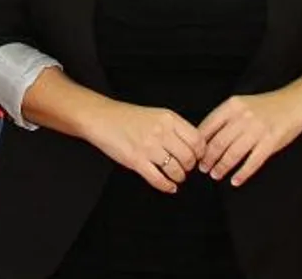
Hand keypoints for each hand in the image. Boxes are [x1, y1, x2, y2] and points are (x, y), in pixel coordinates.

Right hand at [80, 96, 203, 192]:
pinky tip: (168, 186)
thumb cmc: (126, 117)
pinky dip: (167, 186)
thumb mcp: (156, 114)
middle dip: (189, 167)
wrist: (100, 117)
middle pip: (189, 157)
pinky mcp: (136, 161)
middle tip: (185, 167)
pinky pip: (158, 179)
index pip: (197, 140)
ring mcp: (148, 147)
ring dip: (179, 177)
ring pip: (176, 170)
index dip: (200, 152)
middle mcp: (160, 132)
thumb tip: (193, 146)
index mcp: (168, 118)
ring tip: (176, 176)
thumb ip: (174, 128)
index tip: (197, 157)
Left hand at [197, 89, 301, 186]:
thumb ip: (224, 118)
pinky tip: (236, 181)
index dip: (199, 144)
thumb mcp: (241, 105)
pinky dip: (242, 174)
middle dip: (208, 159)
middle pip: (218, 143)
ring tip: (215, 174)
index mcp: (231, 106)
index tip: (194, 154)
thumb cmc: (265, 106)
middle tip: (203, 169)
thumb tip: (204, 137)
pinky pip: (253, 162)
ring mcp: (257, 130)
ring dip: (222, 167)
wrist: (294, 103)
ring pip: (233, 154)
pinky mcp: (270, 142)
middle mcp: (242, 117)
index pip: (208, 127)